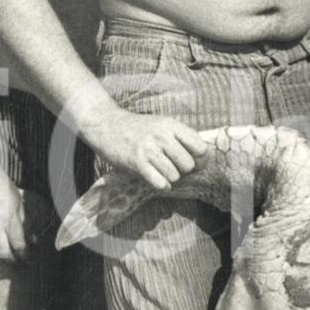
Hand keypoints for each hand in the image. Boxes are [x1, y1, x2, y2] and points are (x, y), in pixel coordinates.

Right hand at [0, 163, 29, 261]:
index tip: (28, 257)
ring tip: (4, 254)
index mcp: (8, 219)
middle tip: (17, 258)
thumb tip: (21, 234)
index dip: (24, 254)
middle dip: (11, 259)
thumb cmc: (0, 184)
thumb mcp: (17, 201)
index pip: (18, 245)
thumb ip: (19, 220)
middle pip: (2, 253)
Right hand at [89, 107, 208, 188]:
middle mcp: (162, 136)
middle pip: (189, 165)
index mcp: (171, 125)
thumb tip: (204, 159)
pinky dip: (161, 185)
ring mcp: (148, 150)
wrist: (106, 124)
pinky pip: (160, 183)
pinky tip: (156, 178)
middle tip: (173, 167)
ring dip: (170, 178)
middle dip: (183, 170)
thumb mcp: (162, 124)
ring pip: (175, 176)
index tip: (195, 163)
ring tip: (161, 170)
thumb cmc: (138, 128)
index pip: (200, 148)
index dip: (201, 159)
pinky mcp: (137, 163)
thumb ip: (181, 138)